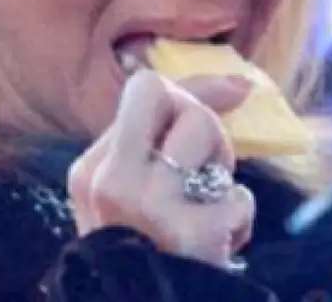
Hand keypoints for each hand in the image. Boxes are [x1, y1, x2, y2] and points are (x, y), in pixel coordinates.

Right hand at [68, 70, 256, 265]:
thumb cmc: (141, 248)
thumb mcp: (126, 192)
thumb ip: (158, 138)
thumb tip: (238, 82)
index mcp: (91, 169)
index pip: (146, 88)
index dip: (190, 94)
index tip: (209, 113)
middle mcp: (114, 181)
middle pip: (181, 102)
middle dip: (207, 123)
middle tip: (204, 168)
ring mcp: (152, 207)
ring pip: (211, 138)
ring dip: (223, 173)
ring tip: (208, 207)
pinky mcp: (193, 234)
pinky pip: (240, 196)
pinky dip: (239, 219)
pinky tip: (218, 244)